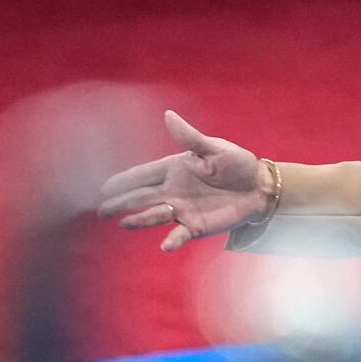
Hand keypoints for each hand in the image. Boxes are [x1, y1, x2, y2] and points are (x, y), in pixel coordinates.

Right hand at [96, 110, 272, 251]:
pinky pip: (181, 234)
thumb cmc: (237, 164)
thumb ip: (190, 138)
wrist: (259, 188)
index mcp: (174, 170)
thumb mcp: (215, 148)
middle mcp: (173, 191)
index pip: (142, 175)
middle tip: (100, 208)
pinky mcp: (196, 226)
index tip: (102, 186)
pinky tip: (165, 245)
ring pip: (155, 215)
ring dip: (140, 220)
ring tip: (123, 223)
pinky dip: (173, 240)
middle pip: (141, 197)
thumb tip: (168, 115)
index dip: (122, 180)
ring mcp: (183, 210)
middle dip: (121, 202)